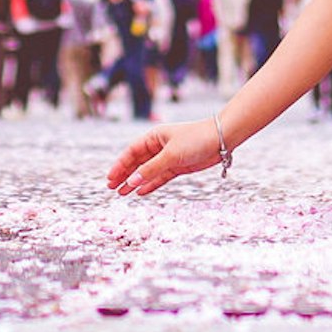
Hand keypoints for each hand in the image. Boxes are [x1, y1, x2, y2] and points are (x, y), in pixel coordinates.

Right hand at [107, 118, 224, 197]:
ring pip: (147, 171)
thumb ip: (151, 169)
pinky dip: (150, 184)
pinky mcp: (178, 166)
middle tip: (112, 189)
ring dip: (135, 182)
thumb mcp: (171, 155)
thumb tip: (132, 182)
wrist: (221, 140)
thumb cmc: (196, 140)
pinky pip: (160, 177)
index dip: (120, 165)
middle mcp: (159, 147)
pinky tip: (140, 192)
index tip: (110, 178)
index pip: (131, 152)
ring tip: (122, 194)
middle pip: (137, 163)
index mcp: (154, 137)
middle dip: (124, 175)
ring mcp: (168, 157)